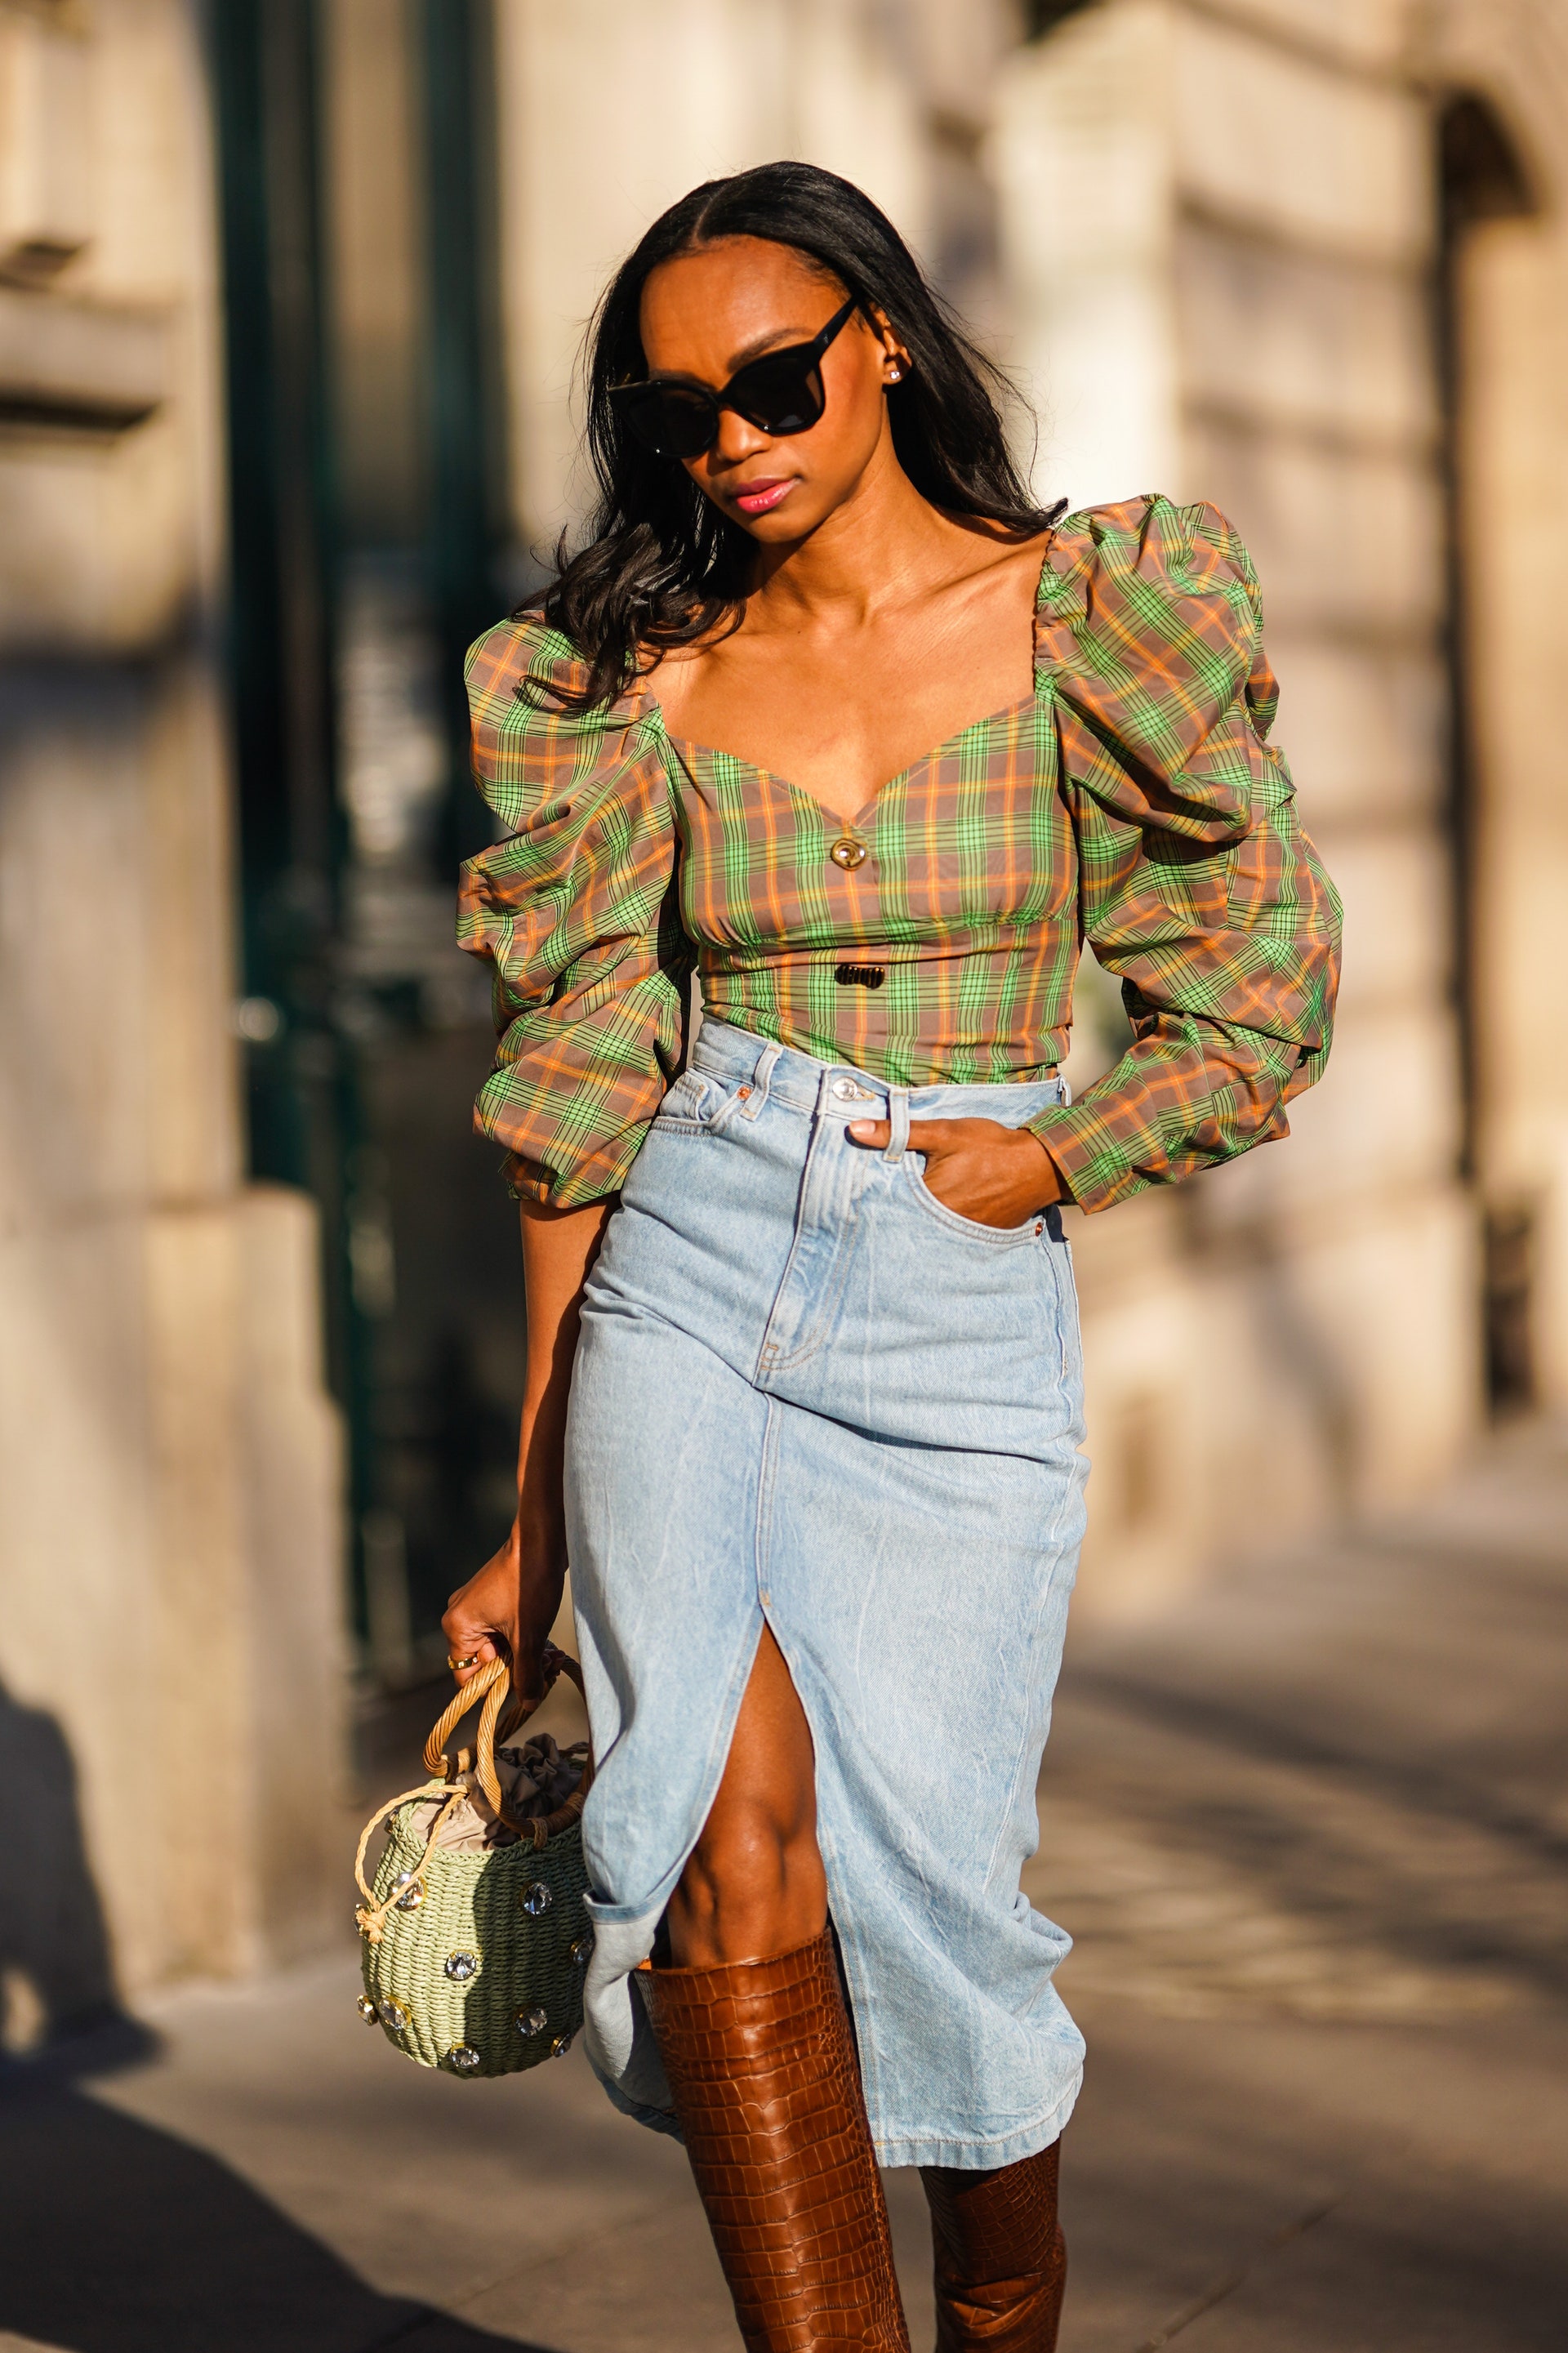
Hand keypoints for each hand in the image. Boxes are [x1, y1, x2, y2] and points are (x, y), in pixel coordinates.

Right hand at [440, 1522, 564, 1707]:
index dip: (495, 1687)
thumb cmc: (529, 1584)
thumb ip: (526, 1674)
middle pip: (486, 1663)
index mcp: (458, 1626)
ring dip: (526, 1656)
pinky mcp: (494, 1598)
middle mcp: (461, 1616)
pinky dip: (525, 1639)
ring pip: (500, 1648)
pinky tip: (548, 1644)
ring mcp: (477, 1606)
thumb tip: (528, 1703)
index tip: (523, 1686)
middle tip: (546, 1668)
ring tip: (552, 1656)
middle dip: (518, 1669)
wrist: (543, 1540)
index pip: (467, 1676)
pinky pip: (505, 1631)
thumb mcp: (528, 1637)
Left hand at [847, 1116, 1065, 1227]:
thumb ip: (899, 1133)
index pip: (891, 1203)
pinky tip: (947, 1212)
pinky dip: (946, 1224)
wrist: (1041, 1165)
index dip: (878, 1196)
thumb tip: (854, 1129)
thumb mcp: (944, 1133)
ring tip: (920, 1206)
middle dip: (900, 1209)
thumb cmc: (991, 1146)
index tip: (864, 1193)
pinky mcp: (981, 1236)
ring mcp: (964, 1234)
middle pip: (910, 1219)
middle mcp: (944, 1224)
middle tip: (890, 1201)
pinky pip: (954, 1233)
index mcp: (930, 1200)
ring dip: (922, 1219)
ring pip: (931, 1228)